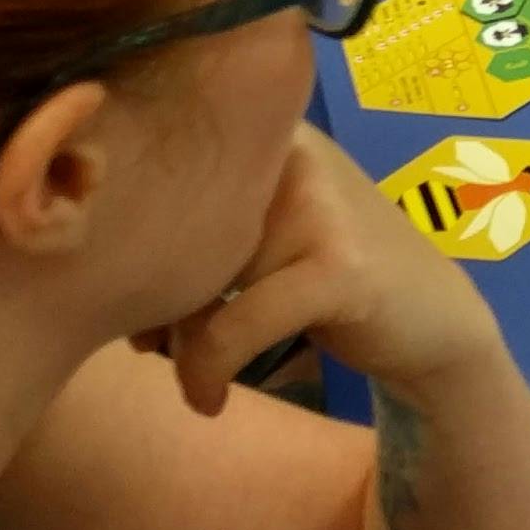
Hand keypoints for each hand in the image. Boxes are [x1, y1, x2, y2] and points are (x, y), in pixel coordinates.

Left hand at [138, 124, 502, 414]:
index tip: (123, 295)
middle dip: (144, 292)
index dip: (125, 237)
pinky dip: (206, 371)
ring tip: (182, 368)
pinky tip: (209, 401)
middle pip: (169, 223)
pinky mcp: (337, 266)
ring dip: (171, 338)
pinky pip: (232, 326)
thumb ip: (193, 229)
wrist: (437, 323)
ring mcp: (317, 202)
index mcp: (263, 128)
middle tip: (145, 343)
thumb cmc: (328, 279)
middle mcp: (290, 147)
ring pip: (191, 277)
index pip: (160, 170)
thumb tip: (92, 272)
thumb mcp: (255, 237)